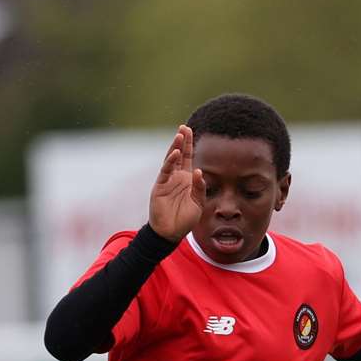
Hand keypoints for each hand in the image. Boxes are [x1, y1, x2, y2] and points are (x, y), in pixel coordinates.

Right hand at [149, 124, 204, 240]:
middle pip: (179, 155)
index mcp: (186, 179)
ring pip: (171, 160)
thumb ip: (200, 187)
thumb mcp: (198, 203)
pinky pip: (165, 171)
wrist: (170, 233)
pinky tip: (175, 153)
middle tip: (184, 127)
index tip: (191, 131)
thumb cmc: (185, 219)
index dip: (189, 144)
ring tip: (180, 135)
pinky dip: (170, 162)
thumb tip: (198, 171)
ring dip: (175, 147)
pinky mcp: (160, 187)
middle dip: (182, 141)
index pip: (188, 157)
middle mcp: (176, 177)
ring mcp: (167, 181)